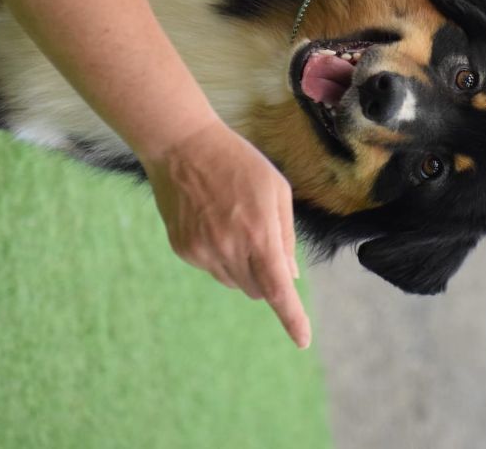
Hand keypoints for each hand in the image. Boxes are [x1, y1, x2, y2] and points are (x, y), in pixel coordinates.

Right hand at [143, 119, 310, 349]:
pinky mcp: (183, 249)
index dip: (293, 319)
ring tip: (235, 221)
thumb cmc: (238, 163)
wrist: (182, 146)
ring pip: (234, 281)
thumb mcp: (276, 190)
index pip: (278, 290)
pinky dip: (220, 254)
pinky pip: (211, 267)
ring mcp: (202, 252)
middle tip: (262, 239)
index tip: (303, 340)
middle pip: (257, 290)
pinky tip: (213, 220)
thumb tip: (289, 275)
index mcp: (258, 234)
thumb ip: (285, 235)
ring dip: (243, 265)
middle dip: (268, 277)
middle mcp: (229, 249)